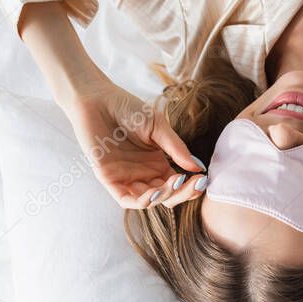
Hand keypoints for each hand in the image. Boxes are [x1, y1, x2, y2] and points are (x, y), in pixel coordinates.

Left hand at [65, 81, 207, 208]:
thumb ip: (176, 148)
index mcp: (157, 163)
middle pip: (167, 195)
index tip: (204, 179)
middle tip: (194, 184)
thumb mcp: (158, 126)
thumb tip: (198, 167)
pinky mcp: (109, 179)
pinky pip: (126, 199)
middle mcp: (144, 174)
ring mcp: (127, 178)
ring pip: (149, 200)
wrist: (98, 99)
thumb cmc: (128, 109)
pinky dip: (141, 201)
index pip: (178, 183)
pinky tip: (155, 193)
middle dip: (182, 193)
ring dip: (164, 197)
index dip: (191, 186)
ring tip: (175, 184)